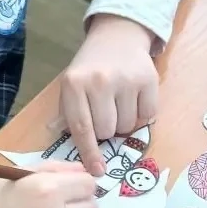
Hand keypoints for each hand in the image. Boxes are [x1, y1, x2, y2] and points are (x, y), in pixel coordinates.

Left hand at [59, 15, 157, 175]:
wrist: (117, 35)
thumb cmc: (90, 66)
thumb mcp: (71, 84)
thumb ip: (66, 112)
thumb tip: (58, 135)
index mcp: (74, 84)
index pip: (81, 128)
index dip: (89, 153)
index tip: (97, 171)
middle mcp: (99, 81)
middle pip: (107, 131)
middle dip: (106, 130)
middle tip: (105, 112)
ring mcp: (125, 79)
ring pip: (128, 126)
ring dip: (124, 122)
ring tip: (119, 102)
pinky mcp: (148, 79)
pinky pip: (148, 116)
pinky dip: (142, 114)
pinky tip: (134, 98)